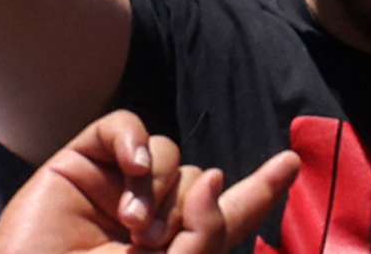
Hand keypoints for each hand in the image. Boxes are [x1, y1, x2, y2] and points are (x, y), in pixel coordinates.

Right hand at [0, 111, 301, 253]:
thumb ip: (207, 232)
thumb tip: (216, 175)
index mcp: (171, 246)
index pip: (225, 212)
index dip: (259, 189)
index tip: (291, 163)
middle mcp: (146, 215)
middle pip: (200, 179)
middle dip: (191, 206)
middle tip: (152, 243)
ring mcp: (112, 188)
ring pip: (168, 152)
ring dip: (159, 187)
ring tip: (132, 228)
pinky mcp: (79, 164)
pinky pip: (124, 127)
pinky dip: (134, 140)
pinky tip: (130, 168)